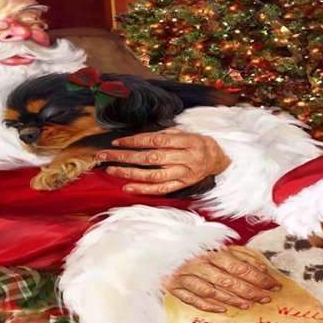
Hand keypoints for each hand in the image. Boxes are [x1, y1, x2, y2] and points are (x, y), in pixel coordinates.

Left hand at [97, 130, 229, 194]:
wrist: (218, 159)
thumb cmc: (197, 143)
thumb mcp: (185, 132)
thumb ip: (166, 134)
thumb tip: (138, 138)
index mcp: (187, 141)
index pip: (156, 140)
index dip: (135, 141)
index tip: (117, 142)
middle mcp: (186, 158)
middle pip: (151, 158)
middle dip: (125, 157)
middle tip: (105, 156)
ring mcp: (184, 174)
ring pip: (154, 175)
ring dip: (130, 173)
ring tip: (112, 170)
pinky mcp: (183, 185)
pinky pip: (161, 189)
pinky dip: (143, 189)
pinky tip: (127, 187)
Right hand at [165, 247, 280, 313]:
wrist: (162, 252)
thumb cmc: (196, 251)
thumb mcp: (220, 248)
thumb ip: (241, 256)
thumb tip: (262, 267)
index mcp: (212, 252)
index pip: (240, 267)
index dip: (258, 277)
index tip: (273, 285)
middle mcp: (199, 264)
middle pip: (228, 280)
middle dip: (250, 290)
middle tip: (266, 298)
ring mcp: (186, 276)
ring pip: (212, 291)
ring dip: (232, 299)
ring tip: (249, 305)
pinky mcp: (175, 287)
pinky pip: (193, 300)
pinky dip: (208, 305)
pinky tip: (222, 310)